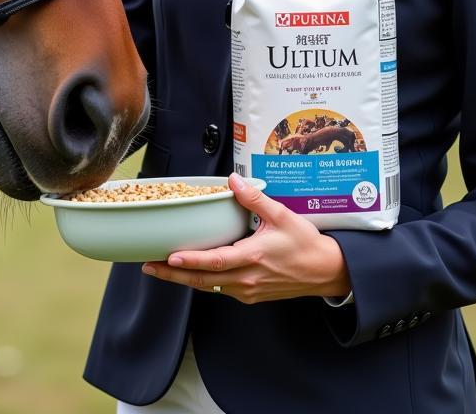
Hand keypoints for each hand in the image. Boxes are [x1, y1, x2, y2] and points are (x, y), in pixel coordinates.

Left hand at [141, 172, 350, 303]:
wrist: (325, 272)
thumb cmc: (306, 245)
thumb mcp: (282, 216)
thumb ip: (255, 199)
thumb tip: (234, 180)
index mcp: (252, 257)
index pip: (214, 262)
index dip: (190, 261)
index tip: (169, 258)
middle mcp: (246, 278)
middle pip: (202, 280)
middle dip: (173, 274)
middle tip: (149, 267)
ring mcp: (247, 290)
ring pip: (209, 287)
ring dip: (184, 279)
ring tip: (162, 269)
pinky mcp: (250, 295)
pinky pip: (220, 289)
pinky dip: (203, 281)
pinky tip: (191, 272)